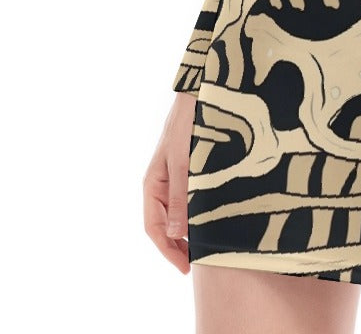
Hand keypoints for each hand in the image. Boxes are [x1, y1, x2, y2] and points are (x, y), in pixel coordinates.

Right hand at [143, 91, 196, 272]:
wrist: (201, 93)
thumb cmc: (189, 125)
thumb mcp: (185, 163)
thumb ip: (180, 196)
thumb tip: (174, 233)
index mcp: (152, 183)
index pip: (154, 227)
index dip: (168, 250)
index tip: (185, 267)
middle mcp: (160, 182)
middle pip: (163, 224)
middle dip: (177, 246)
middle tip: (197, 263)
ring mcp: (173, 176)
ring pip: (175, 213)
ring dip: (186, 231)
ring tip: (204, 247)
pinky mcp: (188, 169)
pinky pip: (186, 199)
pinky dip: (194, 215)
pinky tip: (209, 220)